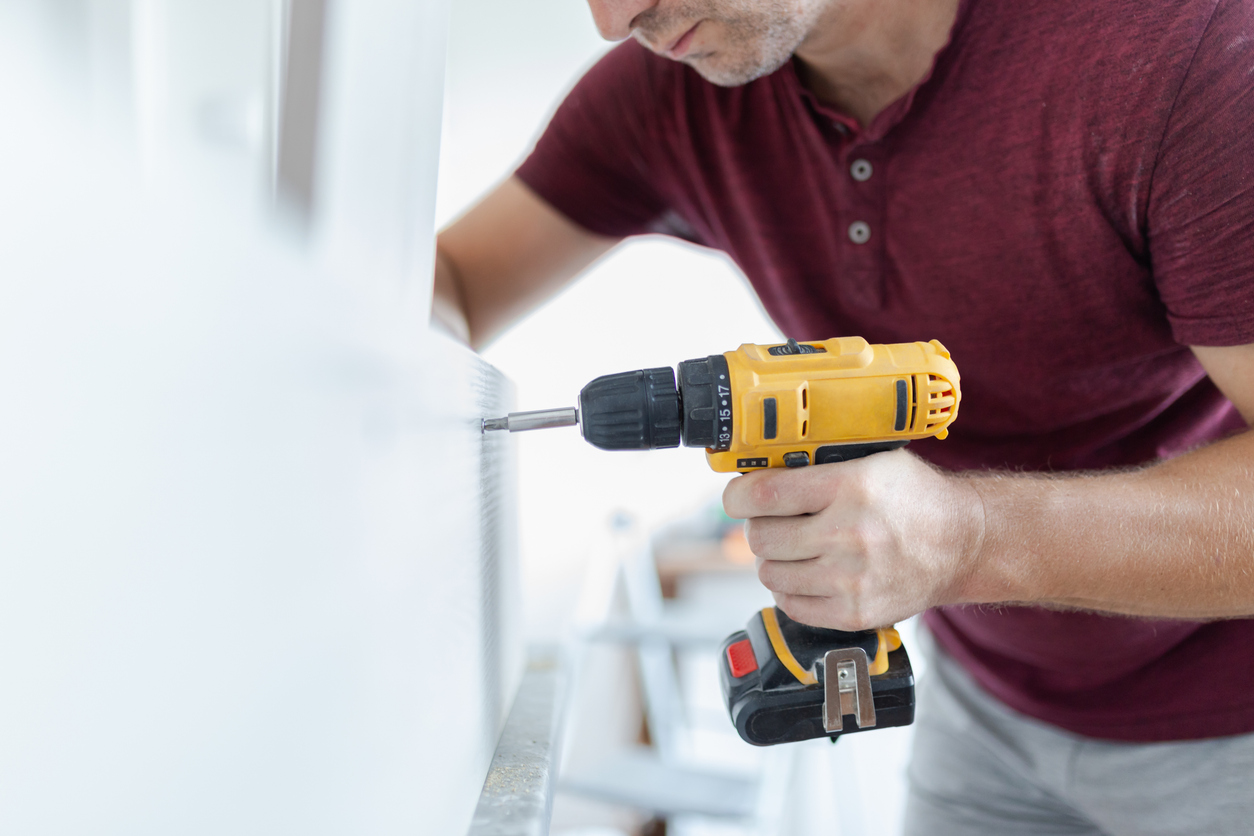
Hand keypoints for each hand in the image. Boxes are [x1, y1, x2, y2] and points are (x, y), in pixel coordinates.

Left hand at [722, 450, 985, 630]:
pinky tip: (808, 572)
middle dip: (759, 526)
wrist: (964, 543)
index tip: (737, 496)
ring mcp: (851, 580)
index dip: (738, 496)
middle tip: (774, 520)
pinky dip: (790, 588)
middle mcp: (849, 535)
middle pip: (761, 537)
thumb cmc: (914, 498)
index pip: (764, 495)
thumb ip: (818, 466)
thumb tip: (758, 471)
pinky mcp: (855, 612)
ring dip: (774, 559)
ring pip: (770, 573)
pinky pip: (790, 604)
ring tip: (795, 547)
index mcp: (850, 487)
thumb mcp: (871, 462)